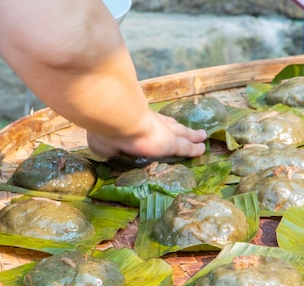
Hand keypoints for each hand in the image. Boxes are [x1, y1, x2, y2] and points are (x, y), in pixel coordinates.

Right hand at [86, 110, 206, 158]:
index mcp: (136, 120)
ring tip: (202, 137)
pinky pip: (187, 146)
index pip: (150, 122)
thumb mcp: (100, 138)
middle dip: (178, 128)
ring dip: (192, 135)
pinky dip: (194, 148)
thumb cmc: (106, 128)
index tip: (165, 124)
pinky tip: (202, 148)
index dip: (159, 124)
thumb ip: (103, 143)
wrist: (118, 119)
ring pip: (182, 133)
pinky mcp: (172, 142)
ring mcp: (164, 132)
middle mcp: (152, 123)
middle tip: (187, 130)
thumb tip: (101, 147)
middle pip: (170, 125)